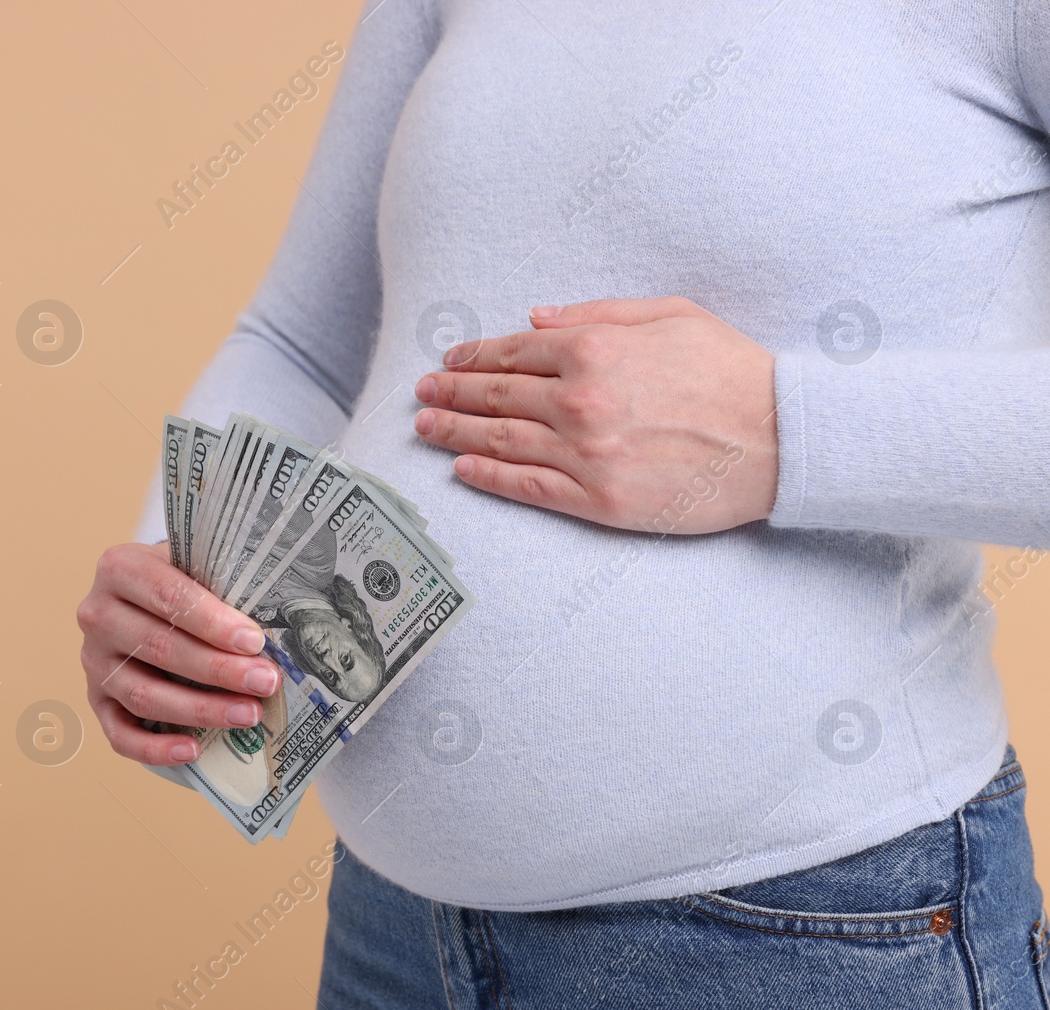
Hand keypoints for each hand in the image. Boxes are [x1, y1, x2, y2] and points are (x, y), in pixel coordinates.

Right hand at [77, 542, 278, 765]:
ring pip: (143, 694)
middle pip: (159, 648)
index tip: (254, 642)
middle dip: (218, 669)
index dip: (213, 622)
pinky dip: (154, 748)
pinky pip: (119, 734)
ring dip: (200, 709)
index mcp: (121, 568)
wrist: (142, 595)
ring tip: (248, 714)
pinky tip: (193, 750)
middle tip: (265, 681)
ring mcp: (94, 662)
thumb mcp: (196, 565)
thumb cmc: (182, 580)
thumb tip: (272, 624)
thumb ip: (221, 584)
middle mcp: (98, 615)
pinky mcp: (97, 700)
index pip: (168, 597)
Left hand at [412, 297, 778, 533]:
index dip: (473, 355)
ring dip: (455, 432)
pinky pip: (528, 488)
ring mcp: (586, 455)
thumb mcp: (669, 315)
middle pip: (495, 396)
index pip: (512, 352)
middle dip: (451, 391)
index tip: (450, 359)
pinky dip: (488, 476)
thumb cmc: (732, 370)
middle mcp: (580, 402)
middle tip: (422, 392)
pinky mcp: (600, 500)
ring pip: (501, 440)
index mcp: (593, 351)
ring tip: (426, 427)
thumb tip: (536, 318)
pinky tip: (462, 469)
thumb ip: (595, 314)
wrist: (783, 438)